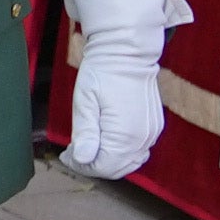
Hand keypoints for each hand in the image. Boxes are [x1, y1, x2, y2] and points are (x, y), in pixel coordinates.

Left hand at [61, 0, 190, 178]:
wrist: (126, 52)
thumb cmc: (101, 73)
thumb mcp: (85, 102)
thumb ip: (86, 133)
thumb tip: (82, 159)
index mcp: (125, 134)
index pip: (103, 166)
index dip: (81, 165)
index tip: (65, 156)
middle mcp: (143, 138)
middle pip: (116, 168)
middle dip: (92, 164)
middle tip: (73, 153)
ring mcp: (151, 133)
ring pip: (128, 162)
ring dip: (107, 160)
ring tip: (87, 145)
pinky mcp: (154, 126)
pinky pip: (138, 151)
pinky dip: (122, 152)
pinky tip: (105, 141)